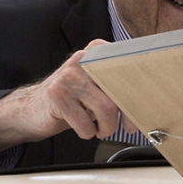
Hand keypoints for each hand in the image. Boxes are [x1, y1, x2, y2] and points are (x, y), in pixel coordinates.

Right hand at [0, 39, 135, 150]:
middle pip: (120, 89)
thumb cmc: (74, 99)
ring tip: (102, 129)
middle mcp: (84, 59)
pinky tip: (85, 128)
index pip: (129, 69)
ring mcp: (69, 77)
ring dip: (108, 127)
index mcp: (98, 51)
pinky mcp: (57, 95)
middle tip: (129, 127)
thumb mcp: (97, 84)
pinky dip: (89, 132)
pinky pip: (85, 123)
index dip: (140, 93)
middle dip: (128, 114)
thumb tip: (149, 100)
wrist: (33, 108)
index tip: (145, 110)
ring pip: (106, 108)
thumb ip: (119, 84)